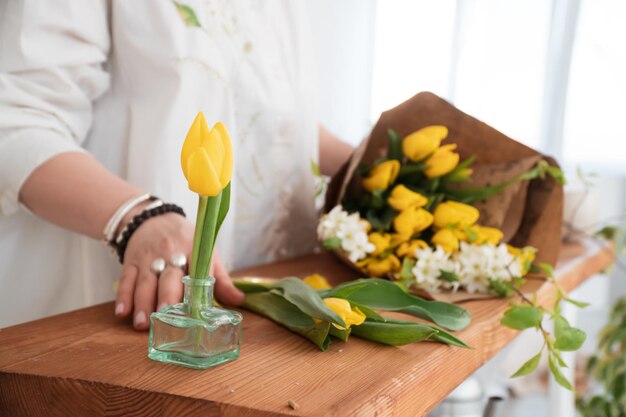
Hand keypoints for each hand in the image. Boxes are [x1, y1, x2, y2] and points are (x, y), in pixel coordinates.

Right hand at [114, 213, 243, 329]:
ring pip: (145, 282)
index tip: (195, 308)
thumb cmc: (185, 240)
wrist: (154, 218)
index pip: (197, 271)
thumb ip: (221, 279)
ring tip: (142, 324)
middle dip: (166, 296)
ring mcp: (149, 258)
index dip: (196, 289)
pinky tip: (122, 312)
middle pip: (168, 278)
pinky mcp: (132, 261)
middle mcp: (171, 254)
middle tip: (164, 316)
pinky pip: (126, 279)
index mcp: (194, 251)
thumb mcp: (206, 252)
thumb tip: (239, 301)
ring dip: (142, 303)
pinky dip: (123, 296)